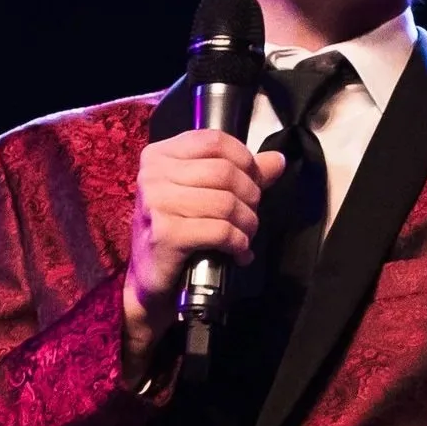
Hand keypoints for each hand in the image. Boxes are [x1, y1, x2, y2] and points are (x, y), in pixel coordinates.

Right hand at [120, 130, 284, 377]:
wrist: (148, 283)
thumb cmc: (175, 235)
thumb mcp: (203, 195)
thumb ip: (240, 174)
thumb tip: (278, 160)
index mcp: (159, 155)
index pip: (215, 141)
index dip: (245, 161)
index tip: (253, 184)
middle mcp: (153, 175)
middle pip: (225, 172)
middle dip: (250, 197)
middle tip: (250, 218)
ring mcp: (157, 204)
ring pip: (226, 202)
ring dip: (247, 223)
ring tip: (246, 237)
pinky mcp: (166, 234)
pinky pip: (220, 231)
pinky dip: (238, 243)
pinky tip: (238, 252)